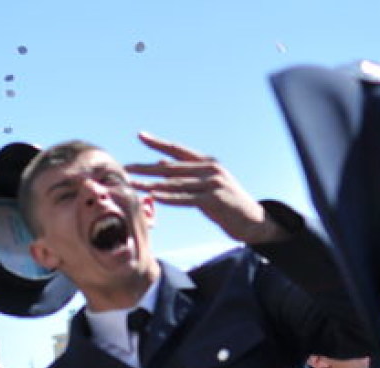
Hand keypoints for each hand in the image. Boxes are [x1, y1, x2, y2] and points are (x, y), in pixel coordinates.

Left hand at [125, 132, 282, 245]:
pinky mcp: (215, 200)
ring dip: (152, 185)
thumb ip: (185, 174)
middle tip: (126, 167)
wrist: (252, 220)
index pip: (178, 149)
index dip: (158, 143)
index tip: (140, 136)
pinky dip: (170, 197)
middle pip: (171, 167)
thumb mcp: (205, 185)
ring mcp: (213, 183)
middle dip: (146, 168)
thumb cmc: (226, 204)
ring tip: (133, 184)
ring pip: (176, 183)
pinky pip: (187, 198)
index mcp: (206, 163)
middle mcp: (210, 169)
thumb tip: (162, 165)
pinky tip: (154, 196)